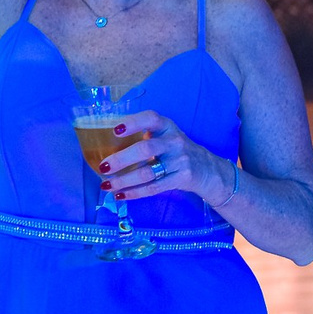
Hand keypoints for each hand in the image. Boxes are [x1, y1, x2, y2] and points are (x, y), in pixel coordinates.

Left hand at [99, 109, 234, 211]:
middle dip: (121, 159)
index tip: (114, 130)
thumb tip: (105, 146)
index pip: (151, 118)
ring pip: (147, 172)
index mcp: (168, 127)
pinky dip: (135, 193)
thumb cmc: (178, 151)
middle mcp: (175, 141)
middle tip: (103, 167)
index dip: (132, 123)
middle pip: (145, 149)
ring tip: (106, 185)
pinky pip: (154, 188)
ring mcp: (180, 161)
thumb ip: (145, 137)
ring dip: (124, 180)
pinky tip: (121, 195)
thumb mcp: (167, 137)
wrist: (208, 170)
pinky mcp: (182, 178)